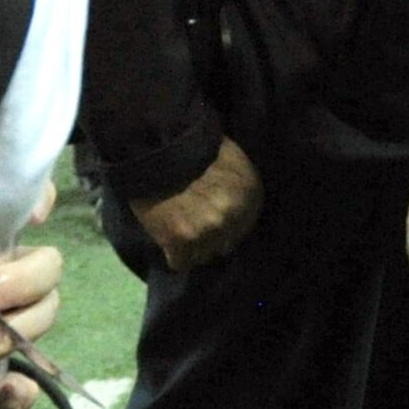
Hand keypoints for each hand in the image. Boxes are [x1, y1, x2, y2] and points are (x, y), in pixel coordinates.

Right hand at [132, 135, 263, 270]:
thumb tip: (240, 206)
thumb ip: (240, 187)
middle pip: (224, 245)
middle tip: (192, 224)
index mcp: (252, 196)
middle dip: (211, 237)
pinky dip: (172, 253)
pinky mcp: (180, 242)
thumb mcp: (232, 159)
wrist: (156, 146)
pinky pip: (179, 263)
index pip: (244, 227)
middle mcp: (233, 217)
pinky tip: (166, 236)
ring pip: (202, 257)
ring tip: (178, 228)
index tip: (212, 219)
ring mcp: (207, 231)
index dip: (228, 225)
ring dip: (191, 247)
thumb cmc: (196, 148)